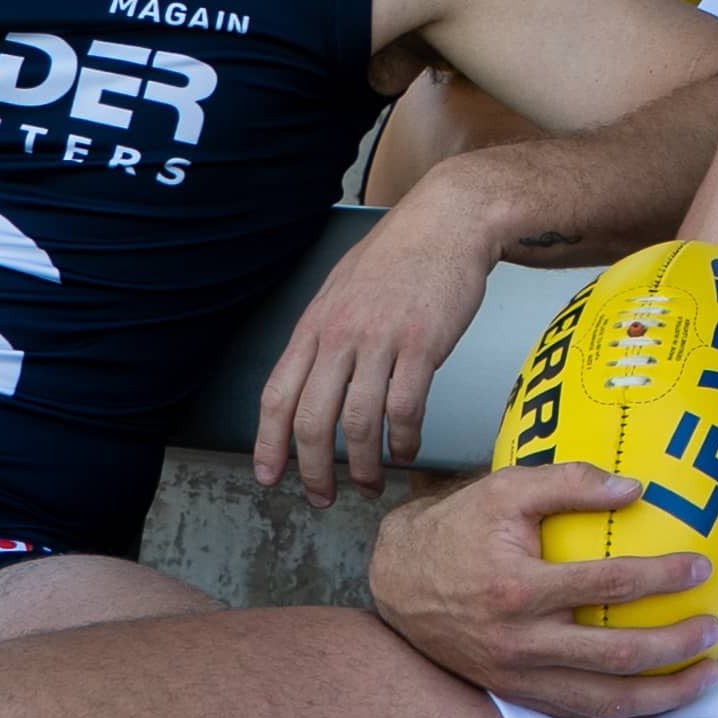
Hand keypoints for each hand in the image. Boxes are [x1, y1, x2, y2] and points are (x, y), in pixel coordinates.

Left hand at [255, 175, 501, 502]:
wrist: (448, 221)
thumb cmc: (399, 255)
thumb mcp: (342, 289)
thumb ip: (324, 334)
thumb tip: (309, 380)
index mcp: (315, 325)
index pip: (277, 395)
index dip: (269, 444)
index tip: (269, 476)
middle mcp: (340, 336)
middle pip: (312, 420)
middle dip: (314, 470)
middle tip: (322, 497)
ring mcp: (381, 340)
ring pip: (358, 422)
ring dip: (363, 465)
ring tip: (370, 484)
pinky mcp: (423, 345)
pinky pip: (405, 408)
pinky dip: (403, 440)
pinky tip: (406, 451)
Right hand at [368, 461, 717, 717]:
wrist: (399, 582)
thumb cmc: (458, 528)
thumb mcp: (505, 488)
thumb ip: (569, 481)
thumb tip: (636, 488)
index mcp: (517, 589)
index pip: (607, 585)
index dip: (660, 578)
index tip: (701, 566)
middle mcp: (519, 643)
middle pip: (615, 656)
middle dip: (675, 647)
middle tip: (715, 627)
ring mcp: (518, 677)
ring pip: (603, 702)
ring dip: (663, 695)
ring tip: (708, 675)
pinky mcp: (518, 695)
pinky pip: (581, 714)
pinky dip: (627, 713)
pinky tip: (663, 698)